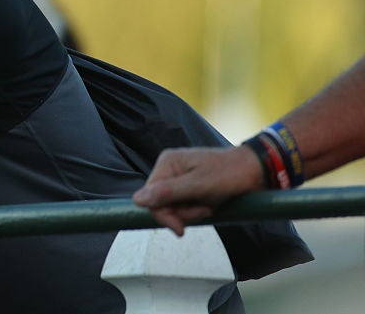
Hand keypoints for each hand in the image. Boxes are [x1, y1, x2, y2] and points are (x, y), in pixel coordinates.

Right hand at [131, 146, 263, 235]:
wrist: (255, 171)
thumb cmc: (229, 175)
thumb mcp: (199, 186)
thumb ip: (168, 192)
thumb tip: (138, 200)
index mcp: (167, 163)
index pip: (149, 196)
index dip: (164, 215)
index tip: (182, 228)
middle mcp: (169, 168)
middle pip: (160, 202)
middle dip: (181, 213)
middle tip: (204, 211)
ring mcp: (178, 177)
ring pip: (172, 206)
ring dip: (190, 213)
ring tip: (209, 206)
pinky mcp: (188, 185)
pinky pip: (182, 204)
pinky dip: (194, 210)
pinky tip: (208, 205)